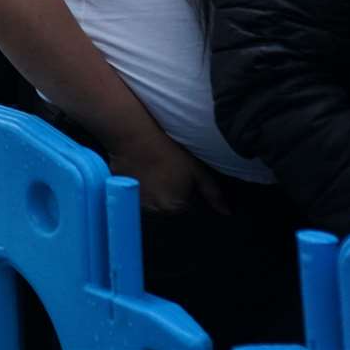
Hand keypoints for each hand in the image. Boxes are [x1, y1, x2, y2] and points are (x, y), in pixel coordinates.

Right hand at [108, 131, 228, 214]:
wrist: (134, 136)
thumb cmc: (169, 152)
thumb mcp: (197, 170)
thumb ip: (213, 193)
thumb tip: (226, 212)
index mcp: (175, 207)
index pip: (189, 210)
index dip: (190, 195)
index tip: (186, 179)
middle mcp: (155, 210)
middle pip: (170, 208)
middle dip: (173, 196)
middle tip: (171, 173)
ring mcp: (137, 202)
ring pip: (153, 202)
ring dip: (156, 192)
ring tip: (156, 171)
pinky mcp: (123, 193)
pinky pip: (137, 194)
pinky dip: (141, 187)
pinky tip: (142, 171)